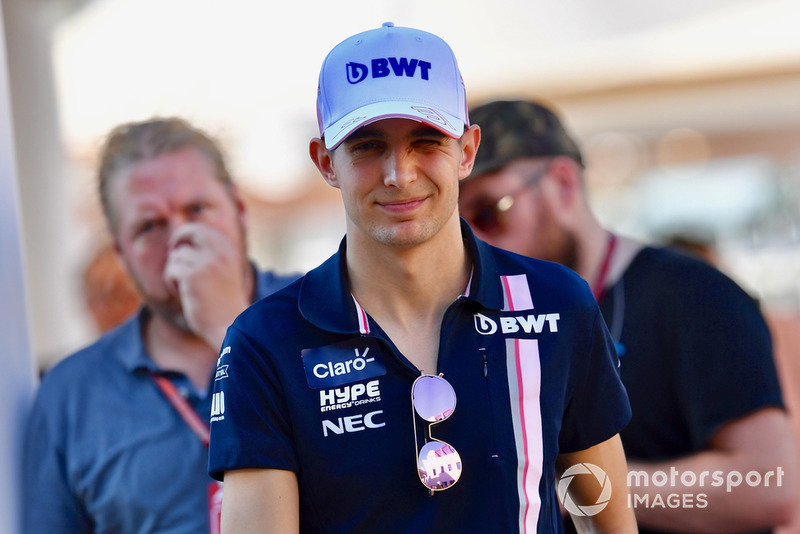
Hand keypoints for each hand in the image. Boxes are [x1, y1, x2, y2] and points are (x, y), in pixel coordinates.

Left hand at [164, 222, 250, 348]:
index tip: (179, 246)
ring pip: (176, 257)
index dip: (186, 235)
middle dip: (176, 241)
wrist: (229, 324)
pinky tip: (184, 295)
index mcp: (227, 250)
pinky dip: (172, 283)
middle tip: (173, 254)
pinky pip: (171, 271)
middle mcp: (219, 252)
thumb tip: (181, 240)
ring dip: (175, 272)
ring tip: (187, 288)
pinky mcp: (192, 276)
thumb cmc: (223, 302)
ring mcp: (206, 262)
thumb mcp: (222, 272)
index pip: (200, 230)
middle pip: (187, 233)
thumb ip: (209, 254)